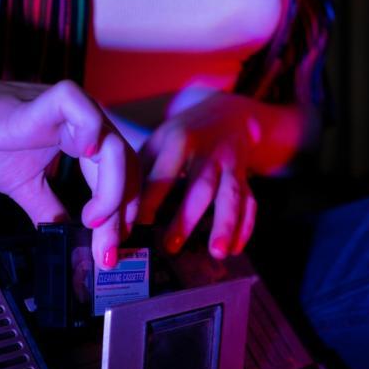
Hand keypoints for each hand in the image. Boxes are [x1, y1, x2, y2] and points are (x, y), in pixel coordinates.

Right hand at [0, 74, 140, 268]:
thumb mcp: (23, 186)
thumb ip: (49, 210)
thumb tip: (66, 241)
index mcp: (81, 139)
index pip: (119, 176)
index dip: (121, 214)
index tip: (110, 250)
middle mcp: (83, 123)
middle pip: (126, 165)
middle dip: (121, 214)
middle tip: (106, 249)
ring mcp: (69, 110)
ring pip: (113, 146)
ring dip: (111, 189)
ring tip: (92, 218)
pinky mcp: (47, 99)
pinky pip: (84, 111)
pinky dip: (92, 133)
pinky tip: (85, 156)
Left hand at [137, 92, 258, 259]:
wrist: (227, 115)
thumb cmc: (182, 136)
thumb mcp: (159, 142)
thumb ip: (142, 172)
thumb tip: (117, 211)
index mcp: (180, 140)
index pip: (163, 174)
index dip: (150, 200)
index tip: (137, 225)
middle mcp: (209, 152)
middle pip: (201, 187)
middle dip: (186, 218)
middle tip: (170, 247)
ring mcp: (232, 165)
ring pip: (232, 196)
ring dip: (225, 225)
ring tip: (217, 253)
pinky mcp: (246, 178)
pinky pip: (250, 203)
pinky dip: (245, 228)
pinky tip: (235, 250)